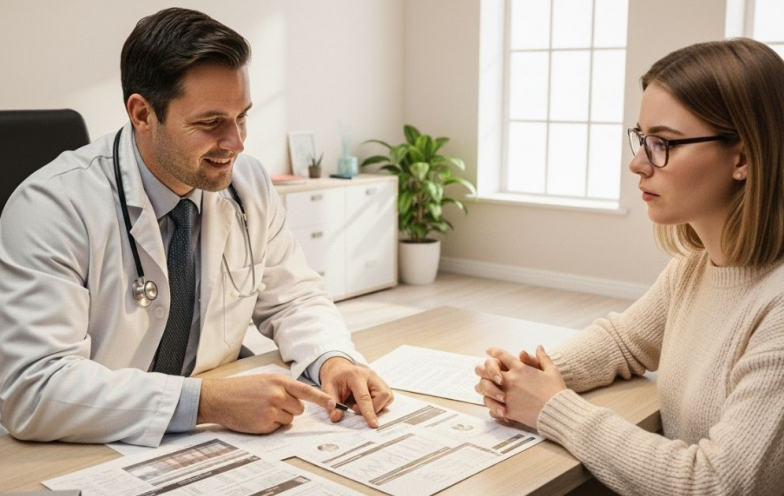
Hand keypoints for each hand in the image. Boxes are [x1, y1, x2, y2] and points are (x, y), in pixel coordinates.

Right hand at [198, 374, 336, 433]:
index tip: (333, 404)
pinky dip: (269, 425)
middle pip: (299, 409)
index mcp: (279, 381)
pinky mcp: (264, 424)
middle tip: (272, 404)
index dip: (321, 398)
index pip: (306, 390)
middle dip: (290, 409)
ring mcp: (271, 410)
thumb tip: (299, 400)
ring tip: (261, 409)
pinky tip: (256, 417)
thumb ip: (284, 387)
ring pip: (289, 419)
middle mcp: (277, 395)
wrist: (219, 398)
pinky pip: (277, 428)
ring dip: (279, 417)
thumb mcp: (265, 380)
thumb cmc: (241, 388)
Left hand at [319, 357, 393, 427]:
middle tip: (356, 409)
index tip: (373, 424)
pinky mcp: (382, 383)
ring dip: (377, 406)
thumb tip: (336, 417)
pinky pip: (388, 397)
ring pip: (387, 396)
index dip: (369, 412)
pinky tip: (369, 402)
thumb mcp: (327, 389)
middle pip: (382, 395)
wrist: (340, 369)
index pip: (365, 396)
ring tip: (362, 405)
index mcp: (356, 375)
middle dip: (373, 408)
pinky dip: (380, 404)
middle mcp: (370, 375)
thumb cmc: (335, 379)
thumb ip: (331, 403)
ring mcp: (378, 378)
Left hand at [474, 345, 565, 427]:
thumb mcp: (552, 371)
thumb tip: (539, 346)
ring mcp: (507, 395)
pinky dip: (490, 404)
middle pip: (487, 370)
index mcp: (520, 368)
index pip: (501, 355)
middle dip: (482, 368)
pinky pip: (491, 406)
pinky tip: (490, 404)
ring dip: (482, 387)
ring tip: (480, 387)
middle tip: (479, 369)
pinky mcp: (508, 410)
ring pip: (485, 388)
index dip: (494, 351)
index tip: (489, 351)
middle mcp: (511, 380)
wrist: (558, 411)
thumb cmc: (556, 391)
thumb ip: (543, 358)